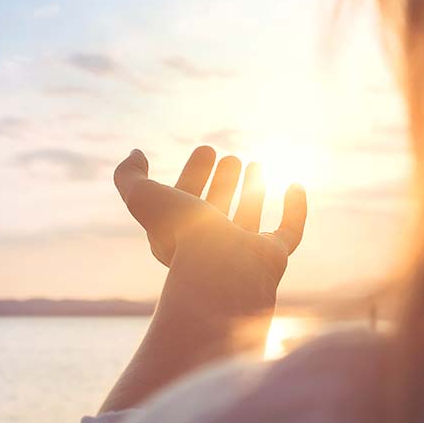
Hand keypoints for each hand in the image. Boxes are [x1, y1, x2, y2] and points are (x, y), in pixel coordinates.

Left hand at [98, 145, 306, 411]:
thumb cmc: (181, 236)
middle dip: (224, 181)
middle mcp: (212, 246)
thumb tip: (136, 153)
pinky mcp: (274, 258)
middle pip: (218, 209)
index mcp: (180, 235)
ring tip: (256, 164)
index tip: (206, 149)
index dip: (194, 174)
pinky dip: (295, 209)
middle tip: (231, 158)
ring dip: (253, 190)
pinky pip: (289, 232)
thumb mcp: (142, 198)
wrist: (222, 273)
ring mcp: (244, 253)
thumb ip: (128, 175)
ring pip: (249, 218)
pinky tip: (295, 184)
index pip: (187, 200)